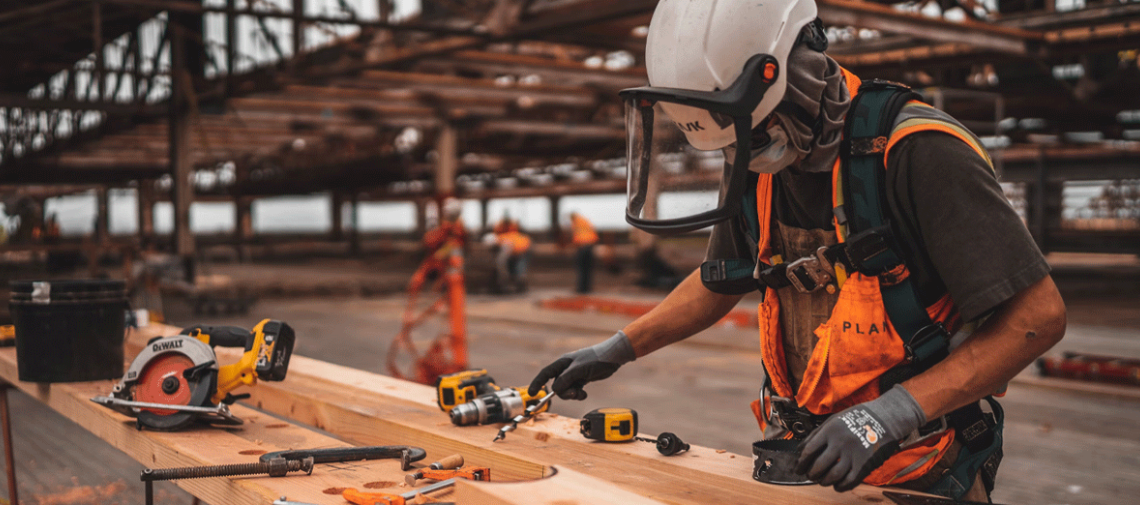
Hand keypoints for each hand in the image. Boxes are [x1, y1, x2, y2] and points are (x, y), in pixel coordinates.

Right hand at [528, 332, 635, 399]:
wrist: (613, 357)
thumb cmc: (596, 359)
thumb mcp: (579, 369)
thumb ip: (566, 379)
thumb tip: (555, 389)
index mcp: (563, 363)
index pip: (546, 373)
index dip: (537, 383)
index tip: (532, 394)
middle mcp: (566, 369)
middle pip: (557, 385)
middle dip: (564, 392)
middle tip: (574, 394)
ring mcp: (574, 374)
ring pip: (566, 389)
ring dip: (572, 394)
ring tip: (581, 393)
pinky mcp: (582, 379)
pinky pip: (574, 390)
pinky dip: (578, 394)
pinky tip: (584, 393)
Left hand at [794, 385, 925, 491]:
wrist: (885, 418)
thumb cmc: (857, 418)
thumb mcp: (834, 420)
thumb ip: (816, 434)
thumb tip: (800, 449)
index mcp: (830, 430)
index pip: (809, 450)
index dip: (801, 463)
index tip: (799, 468)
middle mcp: (840, 442)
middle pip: (819, 465)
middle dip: (812, 474)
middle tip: (810, 476)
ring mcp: (853, 454)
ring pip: (833, 475)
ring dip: (824, 481)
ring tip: (822, 480)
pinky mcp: (865, 463)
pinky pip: (850, 480)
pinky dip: (841, 486)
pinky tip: (837, 485)